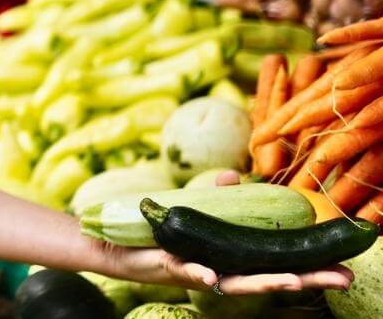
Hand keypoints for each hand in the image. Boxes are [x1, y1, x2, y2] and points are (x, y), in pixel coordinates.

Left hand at [102, 171, 353, 294]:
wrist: (118, 241)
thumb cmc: (161, 231)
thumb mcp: (195, 211)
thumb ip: (218, 197)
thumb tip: (233, 178)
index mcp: (232, 260)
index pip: (277, 265)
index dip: (309, 267)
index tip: (343, 267)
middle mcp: (222, 271)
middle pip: (269, 278)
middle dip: (305, 280)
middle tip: (340, 281)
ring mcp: (198, 273)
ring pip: (235, 283)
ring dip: (264, 283)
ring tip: (291, 282)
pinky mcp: (170, 268)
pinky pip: (187, 272)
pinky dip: (200, 273)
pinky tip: (211, 275)